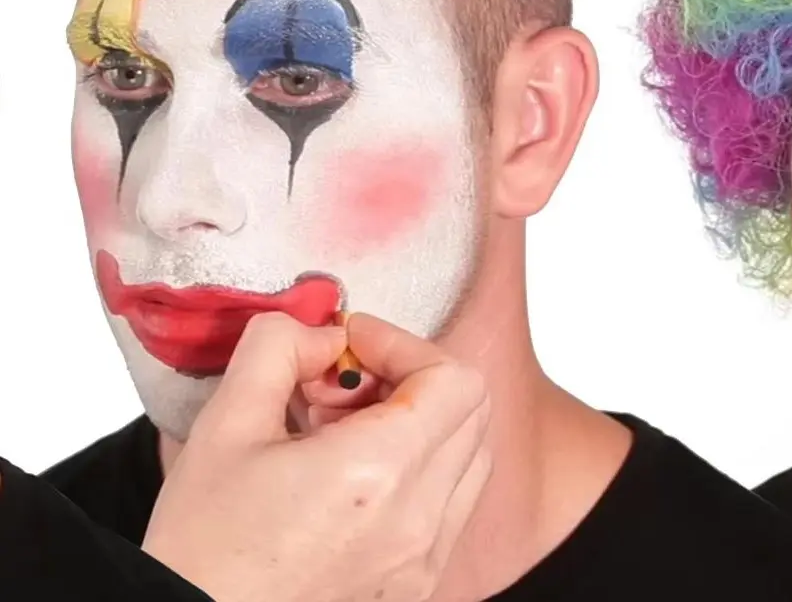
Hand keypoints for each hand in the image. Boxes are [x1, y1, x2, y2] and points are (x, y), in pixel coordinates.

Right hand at [143, 312, 490, 601]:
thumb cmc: (201, 548)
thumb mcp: (224, 426)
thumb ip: (278, 348)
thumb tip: (322, 332)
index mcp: (380, 472)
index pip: (455, 378)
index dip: (404, 345)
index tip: (351, 345)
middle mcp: (420, 518)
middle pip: (471, 411)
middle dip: (411, 378)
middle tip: (341, 385)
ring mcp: (425, 557)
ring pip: (468, 456)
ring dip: (421, 424)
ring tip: (342, 432)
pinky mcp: (417, 584)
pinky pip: (452, 504)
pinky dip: (421, 471)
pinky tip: (351, 476)